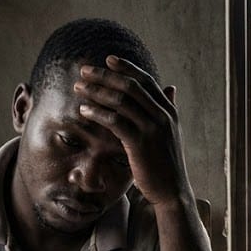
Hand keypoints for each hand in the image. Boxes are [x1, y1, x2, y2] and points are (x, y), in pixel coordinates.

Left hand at [74, 55, 189, 207]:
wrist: (172, 191)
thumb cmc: (166, 163)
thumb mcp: (171, 132)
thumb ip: (167, 109)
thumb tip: (170, 88)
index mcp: (169, 111)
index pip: (145, 81)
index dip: (126, 68)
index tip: (108, 59)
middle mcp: (162, 116)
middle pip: (130, 86)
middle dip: (104, 75)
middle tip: (84, 71)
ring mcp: (152, 129)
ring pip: (120, 101)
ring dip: (96, 91)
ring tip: (79, 88)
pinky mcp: (140, 144)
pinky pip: (114, 121)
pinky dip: (97, 113)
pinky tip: (84, 110)